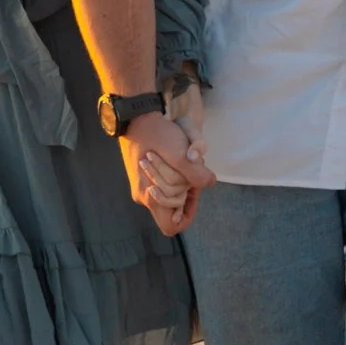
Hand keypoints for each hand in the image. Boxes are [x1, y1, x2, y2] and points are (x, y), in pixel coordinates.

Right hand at [119, 106, 211, 234]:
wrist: (136, 117)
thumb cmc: (157, 135)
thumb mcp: (181, 153)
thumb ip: (197, 174)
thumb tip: (209, 183)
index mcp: (150, 196)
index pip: (171, 227)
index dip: (187, 215)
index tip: (193, 193)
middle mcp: (143, 196)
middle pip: (173, 209)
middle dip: (186, 192)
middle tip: (191, 172)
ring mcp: (141, 187)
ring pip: (168, 196)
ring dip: (181, 183)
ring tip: (183, 162)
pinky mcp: (141, 178)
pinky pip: (162, 186)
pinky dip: (173, 176)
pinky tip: (175, 160)